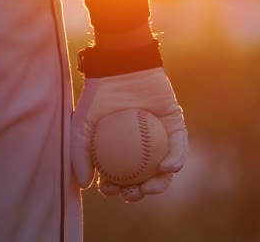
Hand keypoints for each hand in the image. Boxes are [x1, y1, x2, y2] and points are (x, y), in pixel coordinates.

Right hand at [71, 67, 187, 201]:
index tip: (112, 190)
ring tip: (151, 186)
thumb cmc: (98, 95)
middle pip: (143, 178)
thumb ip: (80, 153)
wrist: (120, 67)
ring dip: (160, 183)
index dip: (116, 190)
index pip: (120, 177)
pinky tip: (168, 168)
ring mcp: (160, 138)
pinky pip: (178, 146)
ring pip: (164, 168)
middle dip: (140, 193)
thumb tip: (85, 185)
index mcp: (121, 151)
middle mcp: (142, 148)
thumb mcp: (80, 125)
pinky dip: (175, 159)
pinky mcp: (176, 127)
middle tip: (132, 193)